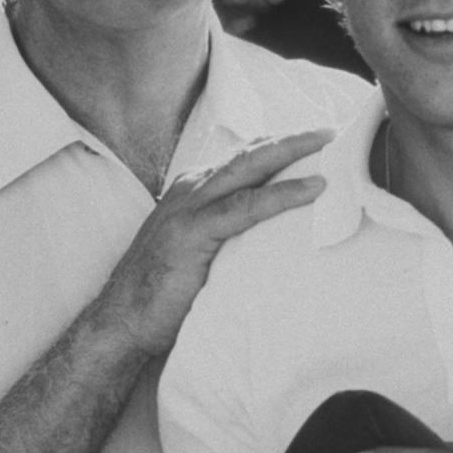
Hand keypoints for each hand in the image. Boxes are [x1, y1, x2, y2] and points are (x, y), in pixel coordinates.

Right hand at [97, 130, 332, 354]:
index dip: (278, 147)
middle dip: (292, 138)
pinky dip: (283, 194)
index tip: (313, 140)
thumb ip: (229, 235)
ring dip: (292, 153)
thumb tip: (273, 238)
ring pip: (250, 168)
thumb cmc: (164, 294)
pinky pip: (246, 206)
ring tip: (329, 144)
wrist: (122, 321)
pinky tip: (312, 189)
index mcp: (194, 191)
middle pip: (250, 153)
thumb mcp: (202, 252)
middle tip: (331, 130)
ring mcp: (190, 208)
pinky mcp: (193, 233)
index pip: (242, 159)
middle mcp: (191, 190)